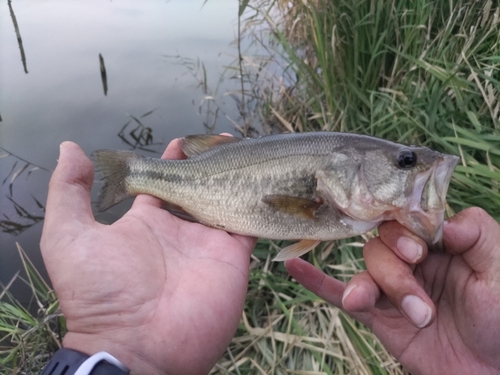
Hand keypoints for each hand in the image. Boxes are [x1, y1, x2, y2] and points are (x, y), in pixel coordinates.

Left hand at [40, 140, 255, 374]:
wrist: (138, 348)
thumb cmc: (100, 294)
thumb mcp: (69, 238)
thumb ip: (69, 192)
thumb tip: (72, 150)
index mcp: (147, 221)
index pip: (164, 181)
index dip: (174, 159)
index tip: (186, 139)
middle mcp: (180, 229)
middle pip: (200, 187)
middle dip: (212, 164)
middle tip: (227, 140)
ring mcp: (209, 242)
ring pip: (228, 199)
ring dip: (237, 177)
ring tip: (250, 151)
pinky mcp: (233, 256)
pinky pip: (250, 223)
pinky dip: (257, 203)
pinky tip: (265, 179)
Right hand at [286, 208, 499, 373]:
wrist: (490, 372)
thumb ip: (479, 234)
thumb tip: (441, 220)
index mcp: (437, 243)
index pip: (405, 220)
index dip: (403, 230)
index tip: (418, 251)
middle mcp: (411, 260)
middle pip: (381, 245)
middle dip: (397, 271)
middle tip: (422, 298)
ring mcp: (390, 287)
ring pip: (366, 270)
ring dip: (383, 289)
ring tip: (417, 317)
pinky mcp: (377, 315)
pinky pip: (340, 294)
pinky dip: (316, 280)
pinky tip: (294, 267)